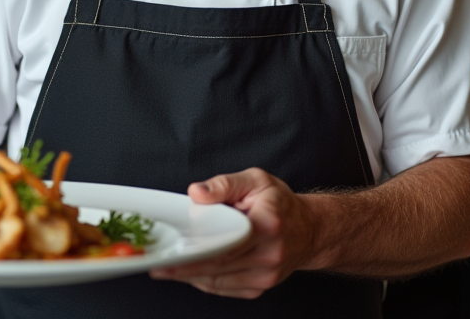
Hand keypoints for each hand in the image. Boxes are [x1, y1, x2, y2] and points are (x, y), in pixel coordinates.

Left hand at [149, 168, 317, 298]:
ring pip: (218, 282)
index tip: (170, 254)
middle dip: (184, 268)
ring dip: (191, 277)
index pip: (224, 244)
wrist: (311, 230)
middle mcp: (268, 254)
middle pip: (217, 266)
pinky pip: (225, 289)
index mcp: (267, 225)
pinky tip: (192, 272)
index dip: (194, 252)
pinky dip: (205, 281)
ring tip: (169, 268)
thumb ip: (224, 184)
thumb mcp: (256, 180)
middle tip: (158, 264)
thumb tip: (197, 192)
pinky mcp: (261, 286)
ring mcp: (266, 275)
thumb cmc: (281, 203)